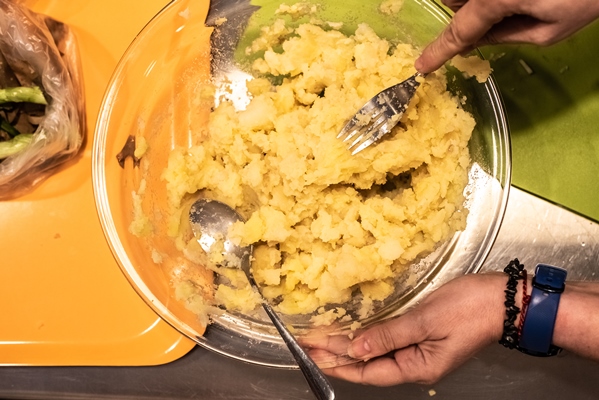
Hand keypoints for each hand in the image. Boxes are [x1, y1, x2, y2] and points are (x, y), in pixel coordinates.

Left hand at [324, 273, 506, 385]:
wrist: (504, 299)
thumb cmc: (470, 308)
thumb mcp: (425, 321)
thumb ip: (388, 335)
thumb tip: (355, 349)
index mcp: (417, 367)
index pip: (366, 371)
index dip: (337, 362)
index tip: (312, 351)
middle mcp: (415, 363)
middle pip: (367, 363)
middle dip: (336, 354)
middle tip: (308, 343)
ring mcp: (418, 350)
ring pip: (375, 351)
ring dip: (349, 344)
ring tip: (323, 338)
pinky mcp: (422, 334)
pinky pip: (387, 339)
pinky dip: (367, 335)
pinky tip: (354, 330)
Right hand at [415, 0, 598, 72]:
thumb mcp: (548, 30)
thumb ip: (504, 37)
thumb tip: (475, 42)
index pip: (458, 30)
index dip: (439, 51)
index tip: (421, 67)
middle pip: (453, 1)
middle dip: (466, 13)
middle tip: (497, 19)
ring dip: (477, 2)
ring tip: (515, 2)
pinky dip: (490, 0)